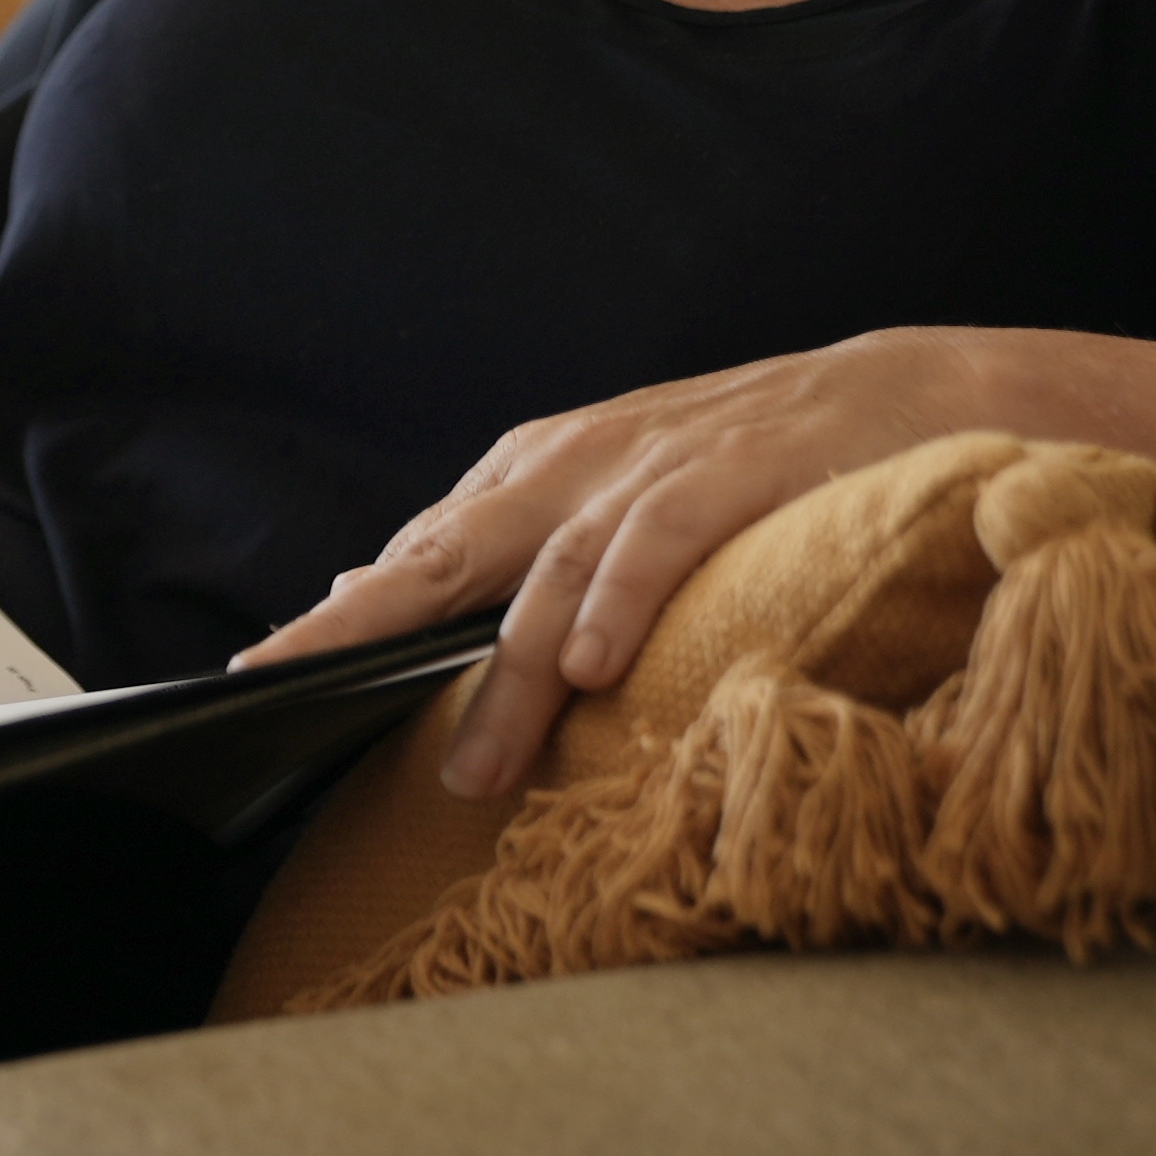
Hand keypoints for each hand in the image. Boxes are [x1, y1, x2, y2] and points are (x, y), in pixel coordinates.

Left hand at [236, 327, 990, 801]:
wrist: (896, 390)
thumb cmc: (745, 459)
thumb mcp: (613, 493)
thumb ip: (511, 544)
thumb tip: (377, 596)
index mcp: (541, 466)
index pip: (421, 547)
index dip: (343, 611)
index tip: (259, 665)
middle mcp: (578, 461)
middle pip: (447, 551)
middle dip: (361, 622)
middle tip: (285, 681)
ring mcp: (651, 467)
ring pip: (552, 575)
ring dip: (510, 676)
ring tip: (471, 766)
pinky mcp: (731, 475)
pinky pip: (657, 544)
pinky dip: (618, 603)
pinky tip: (590, 668)